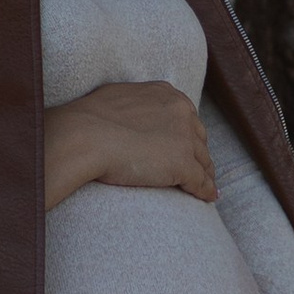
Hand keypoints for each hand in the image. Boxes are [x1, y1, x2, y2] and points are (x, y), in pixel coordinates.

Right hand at [44, 79, 215, 210]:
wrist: (85, 135)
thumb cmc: (91, 118)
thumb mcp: (120, 96)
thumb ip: (136, 102)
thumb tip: (133, 109)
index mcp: (167, 96)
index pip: (187, 118)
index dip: (187, 135)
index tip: (186, 146)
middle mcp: (182, 114)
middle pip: (198, 139)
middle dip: (198, 153)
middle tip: (198, 167)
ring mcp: (184, 140)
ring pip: (203, 161)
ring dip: (205, 173)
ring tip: (206, 185)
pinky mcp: (182, 165)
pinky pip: (200, 182)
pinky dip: (206, 191)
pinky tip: (208, 197)